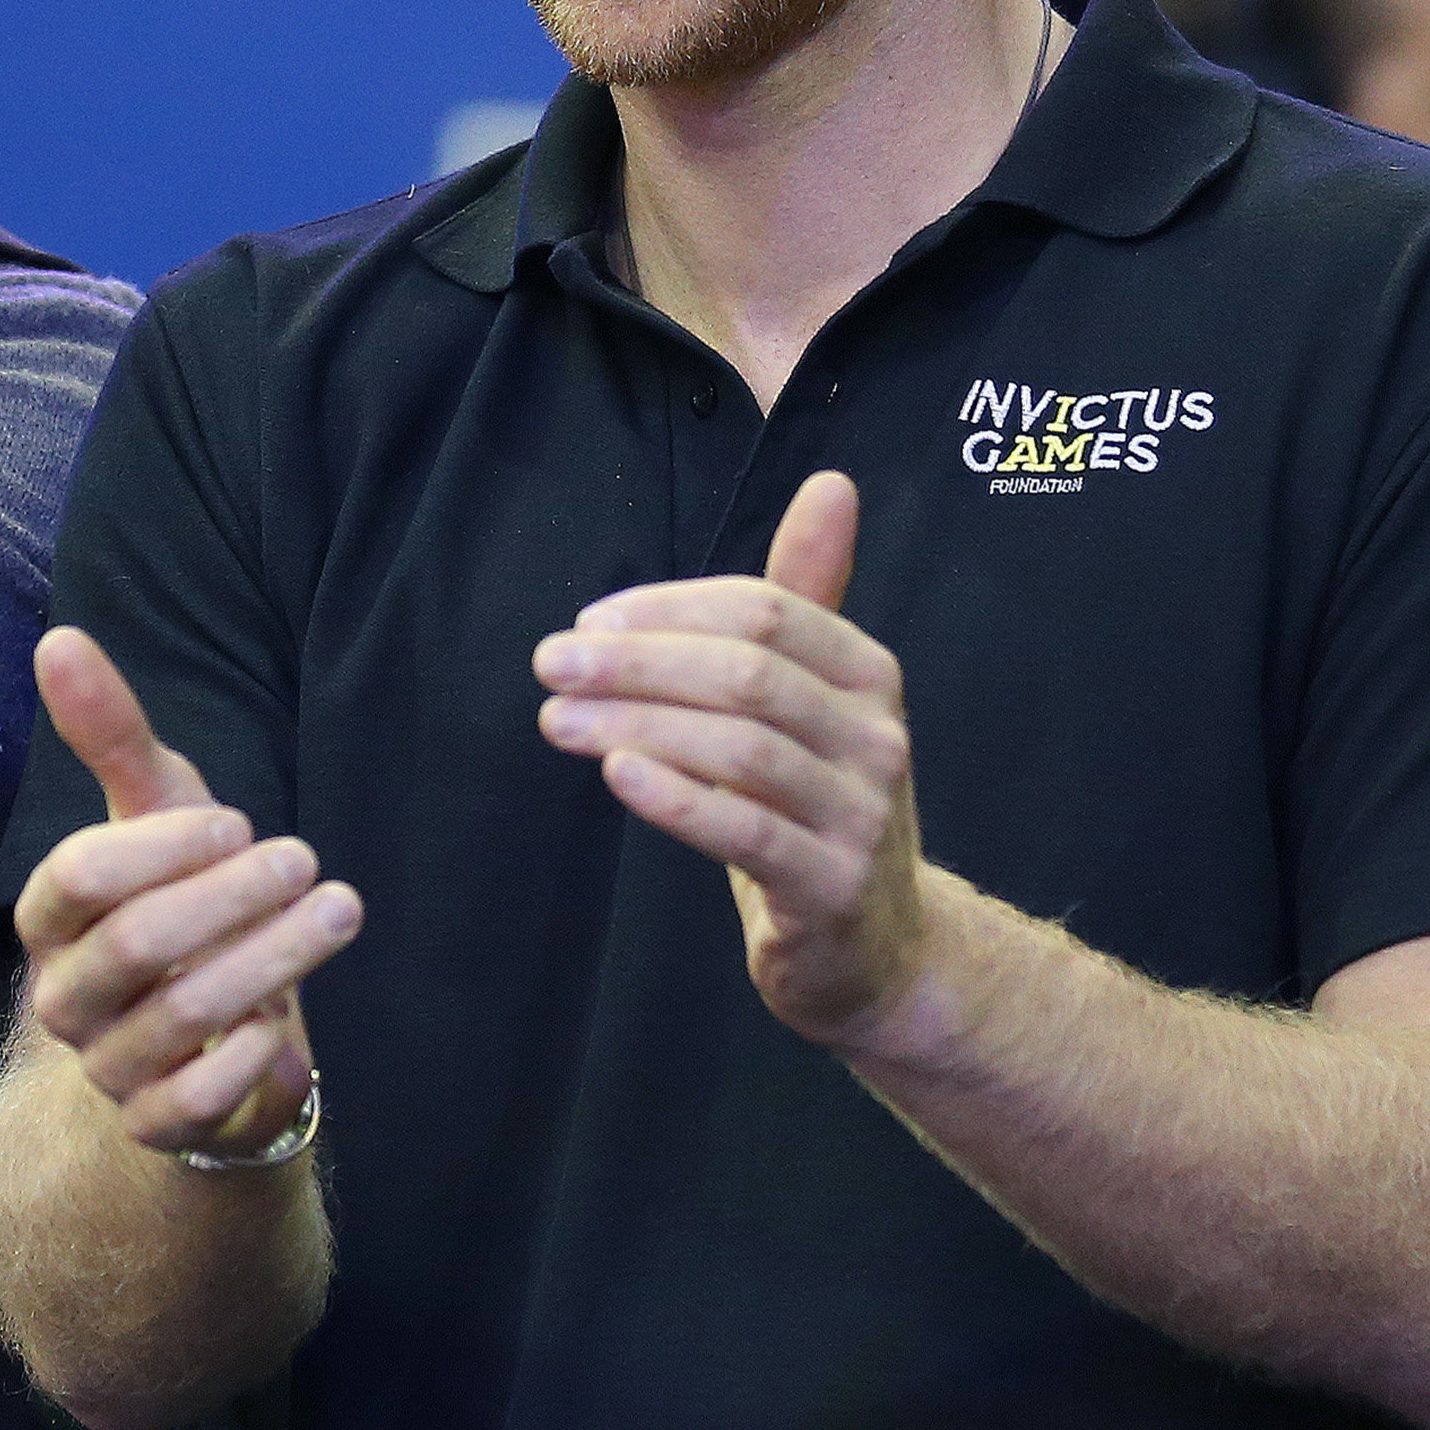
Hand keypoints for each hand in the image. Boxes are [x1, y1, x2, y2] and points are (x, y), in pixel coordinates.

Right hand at [13, 628, 356, 1158]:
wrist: (204, 1031)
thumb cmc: (178, 896)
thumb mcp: (154, 809)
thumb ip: (110, 731)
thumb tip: (60, 637)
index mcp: (48, 916)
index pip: (77, 877)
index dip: (164, 848)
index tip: (238, 823)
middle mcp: (63, 995)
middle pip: (136, 945)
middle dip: (235, 898)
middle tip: (308, 860)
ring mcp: (106, 1065)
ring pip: (182, 1017)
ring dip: (273, 958)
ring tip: (338, 911)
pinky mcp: (157, 1123)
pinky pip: (200, 1100)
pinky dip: (253, 1057)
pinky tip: (291, 1019)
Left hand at [533, 469, 928, 1043]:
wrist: (876, 945)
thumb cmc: (817, 802)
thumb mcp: (816, 698)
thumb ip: (805, 596)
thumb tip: (830, 483)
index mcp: (870, 674)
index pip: (766, 611)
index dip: (669, 609)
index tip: (586, 620)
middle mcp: (878, 737)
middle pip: (747, 674)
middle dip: (637, 661)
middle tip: (550, 664)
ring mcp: (861, 816)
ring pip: (740, 748)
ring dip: (636, 724)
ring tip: (555, 720)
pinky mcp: (831, 889)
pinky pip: (747, 832)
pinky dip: (677, 798)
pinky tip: (616, 774)